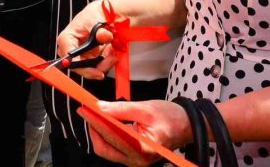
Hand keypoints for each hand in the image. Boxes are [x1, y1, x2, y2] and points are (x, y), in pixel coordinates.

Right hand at [57, 0, 116, 79]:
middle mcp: (71, 49)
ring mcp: (80, 55)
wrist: (102, 14)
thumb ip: (100, 31)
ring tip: (112, 51)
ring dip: (104, 62)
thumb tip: (105, 36)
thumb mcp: (96, 20)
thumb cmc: (93, 15)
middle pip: (81, 67)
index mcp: (67, 39)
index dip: (81, 67)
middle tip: (111, 59)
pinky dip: (106, 61)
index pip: (69, 58)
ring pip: (91, 68)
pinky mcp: (89, 58)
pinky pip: (97, 66)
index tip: (96, 72)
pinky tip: (110, 51)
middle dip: (98, 65)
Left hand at [77, 100, 191, 166]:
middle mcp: (138, 160)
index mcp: (143, 148)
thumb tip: (99, 107)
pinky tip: (104, 122)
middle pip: (104, 148)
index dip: (95, 122)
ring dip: (98, 132)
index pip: (112, 136)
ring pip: (107, 150)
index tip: (84, 110)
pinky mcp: (133, 158)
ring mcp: (135, 161)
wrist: (186, 126)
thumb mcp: (145, 108)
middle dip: (94, 129)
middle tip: (87, 111)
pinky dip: (106, 135)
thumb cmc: (170, 117)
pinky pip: (113, 149)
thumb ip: (120, 109)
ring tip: (95, 114)